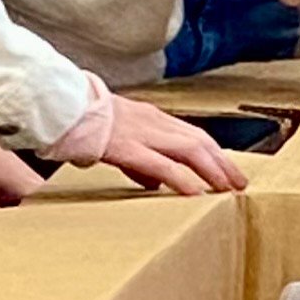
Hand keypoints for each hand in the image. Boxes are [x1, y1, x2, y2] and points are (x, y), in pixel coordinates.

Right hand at [96, 98, 250, 196]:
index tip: (229, 169)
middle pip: (199, 141)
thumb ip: (139, 160)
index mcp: (151, 118)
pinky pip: (162, 165)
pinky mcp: (127, 147)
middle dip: (223, 163)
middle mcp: (154, 122)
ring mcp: (143, 133)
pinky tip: (197, 193)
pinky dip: (183, 179)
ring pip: (190, 150)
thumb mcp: (119, 137)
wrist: (59, 106)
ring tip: (228, 189)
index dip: (214, 153)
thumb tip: (154, 183)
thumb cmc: (84, 123)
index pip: (192, 135)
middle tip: (240, 183)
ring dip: (213, 170)